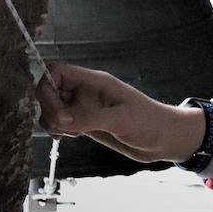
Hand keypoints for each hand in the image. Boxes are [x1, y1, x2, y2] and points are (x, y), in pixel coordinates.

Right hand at [35, 63, 206, 163]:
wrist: (165, 139)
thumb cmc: (149, 123)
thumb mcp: (120, 120)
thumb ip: (89, 119)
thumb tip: (59, 120)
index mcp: (95, 82)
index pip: (58, 72)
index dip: (47, 87)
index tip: (56, 112)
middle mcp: (86, 92)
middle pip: (50, 90)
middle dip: (49, 109)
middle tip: (64, 128)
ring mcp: (85, 108)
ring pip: (54, 109)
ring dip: (53, 122)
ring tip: (72, 134)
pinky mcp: (86, 124)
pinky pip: (62, 123)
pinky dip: (59, 130)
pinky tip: (74, 137)